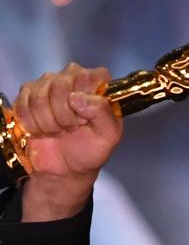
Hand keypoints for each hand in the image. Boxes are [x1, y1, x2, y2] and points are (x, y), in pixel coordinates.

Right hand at [16, 63, 122, 221]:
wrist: (67, 167)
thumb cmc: (91, 149)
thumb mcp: (110, 135)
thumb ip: (104, 113)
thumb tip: (78, 97)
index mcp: (96, 83)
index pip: (87, 77)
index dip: (84, 101)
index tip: (86, 119)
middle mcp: (71, 78)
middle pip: (60, 85)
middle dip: (66, 116)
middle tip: (73, 128)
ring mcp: (46, 84)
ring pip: (40, 97)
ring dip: (50, 123)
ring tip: (60, 130)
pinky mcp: (26, 96)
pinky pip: (23, 106)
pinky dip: (34, 125)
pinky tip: (45, 130)